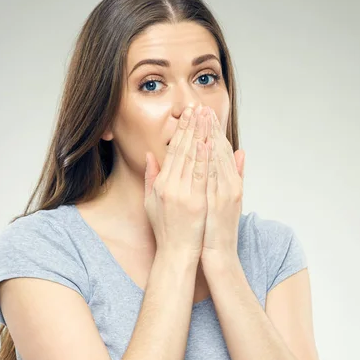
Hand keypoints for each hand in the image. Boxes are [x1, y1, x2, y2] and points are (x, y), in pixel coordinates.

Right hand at [144, 105, 209, 261]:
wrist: (176, 253)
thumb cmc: (166, 230)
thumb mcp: (151, 202)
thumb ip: (151, 177)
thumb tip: (151, 155)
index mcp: (161, 184)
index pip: (173, 151)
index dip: (181, 131)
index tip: (187, 115)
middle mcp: (170, 186)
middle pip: (182, 150)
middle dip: (190, 126)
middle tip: (197, 106)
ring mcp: (182, 194)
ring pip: (192, 158)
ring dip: (199, 135)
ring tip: (205, 117)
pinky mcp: (195, 202)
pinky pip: (201, 175)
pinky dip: (204, 158)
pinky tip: (208, 142)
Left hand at [201, 108, 245, 263]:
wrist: (219, 253)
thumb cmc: (219, 228)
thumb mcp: (231, 200)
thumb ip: (235, 176)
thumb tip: (241, 153)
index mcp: (231, 183)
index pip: (222, 151)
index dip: (214, 131)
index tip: (206, 113)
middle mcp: (230, 184)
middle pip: (220, 150)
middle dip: (211, 128)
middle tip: (203, 106)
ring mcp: (225, 192)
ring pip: (217, 158)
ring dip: (210, 136)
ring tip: (202, 116)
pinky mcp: (219, 201)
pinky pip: (212, 176)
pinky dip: (209, 159)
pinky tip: (204, 143)